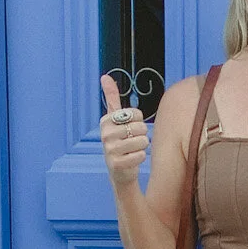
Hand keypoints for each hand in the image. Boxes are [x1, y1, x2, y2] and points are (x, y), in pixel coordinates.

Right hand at [99, 74, 148, 188]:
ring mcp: (109, 149)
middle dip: (142, 135)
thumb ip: (111, 98)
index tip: (129, 129)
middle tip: (133, 142)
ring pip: (143, 141)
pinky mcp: (116, 164)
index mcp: (106, 121)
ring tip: (132, 151)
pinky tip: (131, 161)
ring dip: (142, 147)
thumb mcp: (115, 120)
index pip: (136, 114)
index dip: (139, 122)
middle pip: (140, 127)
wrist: (119, 172)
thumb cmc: (120, 141)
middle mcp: (105, 134)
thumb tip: (105, 76)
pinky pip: (141, 155)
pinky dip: (140, 158)